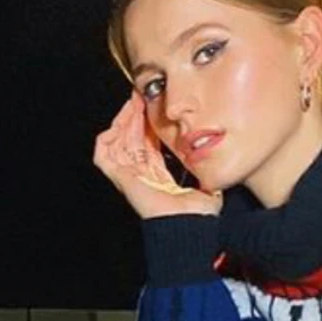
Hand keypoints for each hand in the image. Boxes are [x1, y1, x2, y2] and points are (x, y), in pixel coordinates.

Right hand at [93, 90, 222, 219]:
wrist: (189, 223)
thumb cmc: (198, 212)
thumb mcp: (206, 182)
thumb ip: (207, 170)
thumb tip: (218, 159)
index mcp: (158, 176)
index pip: (146, 143)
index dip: (147, 123)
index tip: (153, 104)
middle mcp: (141, 175)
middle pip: (130, 138)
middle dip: (133, 115)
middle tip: (140, 97)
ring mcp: (129, 178)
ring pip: (115, 142)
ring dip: (122, 121)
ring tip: (132, 105)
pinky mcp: (122, 179)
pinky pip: (103, 155)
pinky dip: (107, 137)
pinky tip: (121, 122)